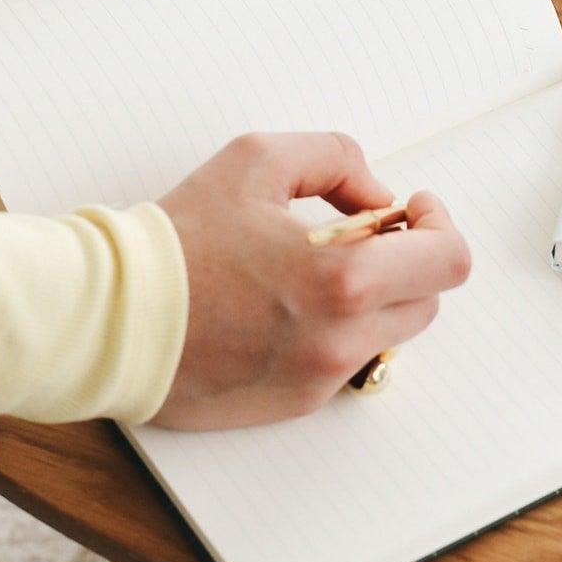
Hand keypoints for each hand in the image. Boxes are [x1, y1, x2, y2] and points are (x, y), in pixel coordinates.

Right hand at [155, 132, 471, 429]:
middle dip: (407, 260)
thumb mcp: (258, 159)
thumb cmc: (179, 239)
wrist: (111, 317)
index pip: (449, 262)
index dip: (440, 226)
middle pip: (426, 300)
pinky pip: (342, 361)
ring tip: (315, 267)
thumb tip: (376, 196)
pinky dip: (332, 329)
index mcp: (344, 281)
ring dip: (373, 297)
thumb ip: (337, 160)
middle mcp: (341, 341)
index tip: (411, 209)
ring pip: (387, 333)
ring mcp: (319, 379)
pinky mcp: (293, 403)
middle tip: (364, 232)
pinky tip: (284, 303)